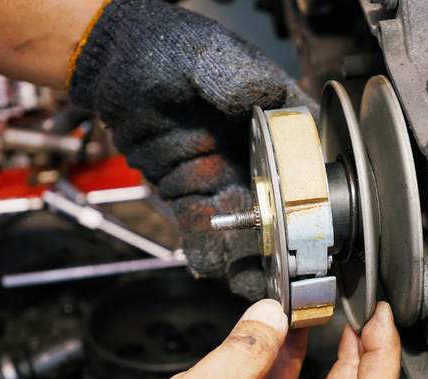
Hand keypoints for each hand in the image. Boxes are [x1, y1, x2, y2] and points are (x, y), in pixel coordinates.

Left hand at [67, 0, 317, 300]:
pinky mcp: (190, 191)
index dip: (310, 189)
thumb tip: (258, 99)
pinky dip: (209, 250)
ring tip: (255, 280)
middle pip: (277, 200)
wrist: (115, 68)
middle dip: (282, 236)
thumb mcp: (203, 54)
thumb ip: (233, 77)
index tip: (312, 217)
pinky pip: (203, 227)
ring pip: (243, 222)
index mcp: (268, 117)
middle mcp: (251, 152)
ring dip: (249, 252)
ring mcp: (222, 174)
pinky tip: (215, 268)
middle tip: (286, 266)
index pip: (302, 155)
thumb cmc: (164, 49)